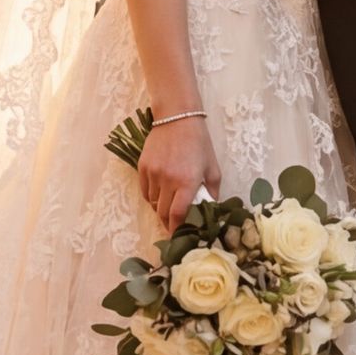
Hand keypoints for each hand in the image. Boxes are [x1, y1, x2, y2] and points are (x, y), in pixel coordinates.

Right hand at [136, 117, 220, 231]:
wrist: (177, 118)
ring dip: (159, 208)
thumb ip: (213, 191)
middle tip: (172, 226)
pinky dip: (151, 197)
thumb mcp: (213, 168)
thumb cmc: (199, 143)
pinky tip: (158, 195)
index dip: (176, 229)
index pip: (177, 214)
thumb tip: (210, 210)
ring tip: (167, 206)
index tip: (177, 236)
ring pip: (152, 202)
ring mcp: (153, 173)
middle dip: (167, 223)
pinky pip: (144, 190)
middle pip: (162, 212)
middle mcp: (168, 180)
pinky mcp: (143, 167)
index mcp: (187, 182)